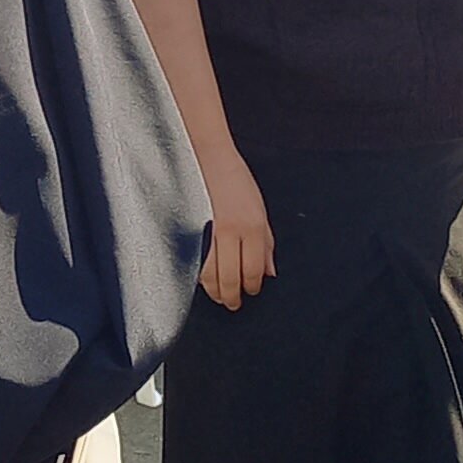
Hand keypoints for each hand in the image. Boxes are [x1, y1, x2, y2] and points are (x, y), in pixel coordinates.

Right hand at [199, 150, 275, 309]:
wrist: (210, 159)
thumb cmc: (237, 181)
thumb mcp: (261, 212)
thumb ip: (266, 245)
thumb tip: (269, 272)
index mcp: (253, 227)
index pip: (253, 270)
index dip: (253, 286)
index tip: (252, 292)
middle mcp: (232, 231)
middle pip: (231, 277)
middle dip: (233, 296)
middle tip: (234, 304)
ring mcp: (210, 231)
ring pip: (210, 274)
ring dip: (215, 291)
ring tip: (219, 297)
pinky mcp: (193, 229)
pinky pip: (197, 261)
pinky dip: (201, 275)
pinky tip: (205, 280)